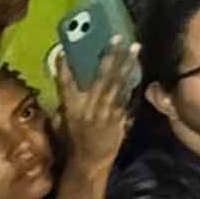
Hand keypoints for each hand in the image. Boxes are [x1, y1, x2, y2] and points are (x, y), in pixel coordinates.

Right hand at [55, 45, 135, 178]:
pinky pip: (125, 95)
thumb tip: (66, 77)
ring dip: (126, 64)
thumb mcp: (64, 119)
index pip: (65, 83)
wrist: (89, 161)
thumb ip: (67, 98)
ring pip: (117, 83)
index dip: (63, 67)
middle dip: (109, 56)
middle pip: (100, 77)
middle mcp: (87, 107)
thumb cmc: (75, 138)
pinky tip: (136, 68)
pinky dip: (131, 81)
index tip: (63, 51)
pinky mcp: (117, 117)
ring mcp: (104, 112)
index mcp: (70, 107)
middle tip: (117, 37)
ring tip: (134, 47)